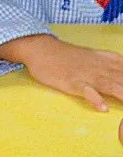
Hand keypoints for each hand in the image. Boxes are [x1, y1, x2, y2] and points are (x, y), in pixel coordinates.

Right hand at [0, 35, 122, 110]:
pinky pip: (85, 90)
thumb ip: (115, 66)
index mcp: (110, 62)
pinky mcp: (72, 81)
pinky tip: (101, 107)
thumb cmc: (69, 57)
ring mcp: (87, 75)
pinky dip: (93, 98)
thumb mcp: (96, 58)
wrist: (42, 49)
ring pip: (110, 86)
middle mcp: (102, 68)